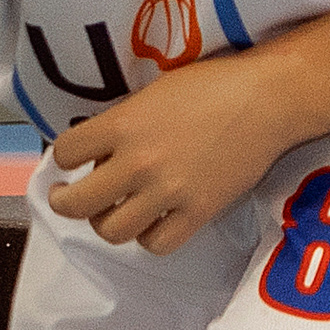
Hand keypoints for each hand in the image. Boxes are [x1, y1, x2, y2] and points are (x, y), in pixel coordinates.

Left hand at [45, 54, 294, 254]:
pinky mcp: (198, 213)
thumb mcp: (152, 93)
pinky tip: (151, 220)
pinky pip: (156, 244)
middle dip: (64, 201)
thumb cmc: (212, 85)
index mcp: (122, 125)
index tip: (70, 160)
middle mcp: (138, 162)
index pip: (64, 153)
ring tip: (112, 209)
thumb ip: (121, 123)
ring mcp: (168, 192)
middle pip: (76, 203)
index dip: (62, 158)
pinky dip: (148, 236)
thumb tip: (99, 152)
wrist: (267, 99)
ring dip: (106, 221)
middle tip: (68, 196)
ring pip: (111, 231)